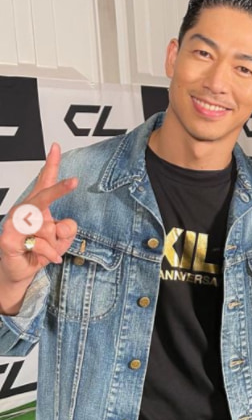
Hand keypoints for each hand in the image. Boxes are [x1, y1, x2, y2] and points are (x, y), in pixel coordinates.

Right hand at [0, 143, 77, 286]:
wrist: (22, 272)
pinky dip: (48, 253)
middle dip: (60, 189)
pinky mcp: (8, 238)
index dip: (51, 164)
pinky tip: (43, 259)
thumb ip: (67, 229)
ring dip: (54, 244)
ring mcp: (13, 223)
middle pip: (44, 196)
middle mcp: (24, 209)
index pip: (44, 181)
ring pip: (47, 227)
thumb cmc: (42, 250)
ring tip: (47, 251)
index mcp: (38, 205)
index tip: (56, 147)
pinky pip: (40, 243)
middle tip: (74, 181)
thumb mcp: (62, 239)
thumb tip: (60, 227)